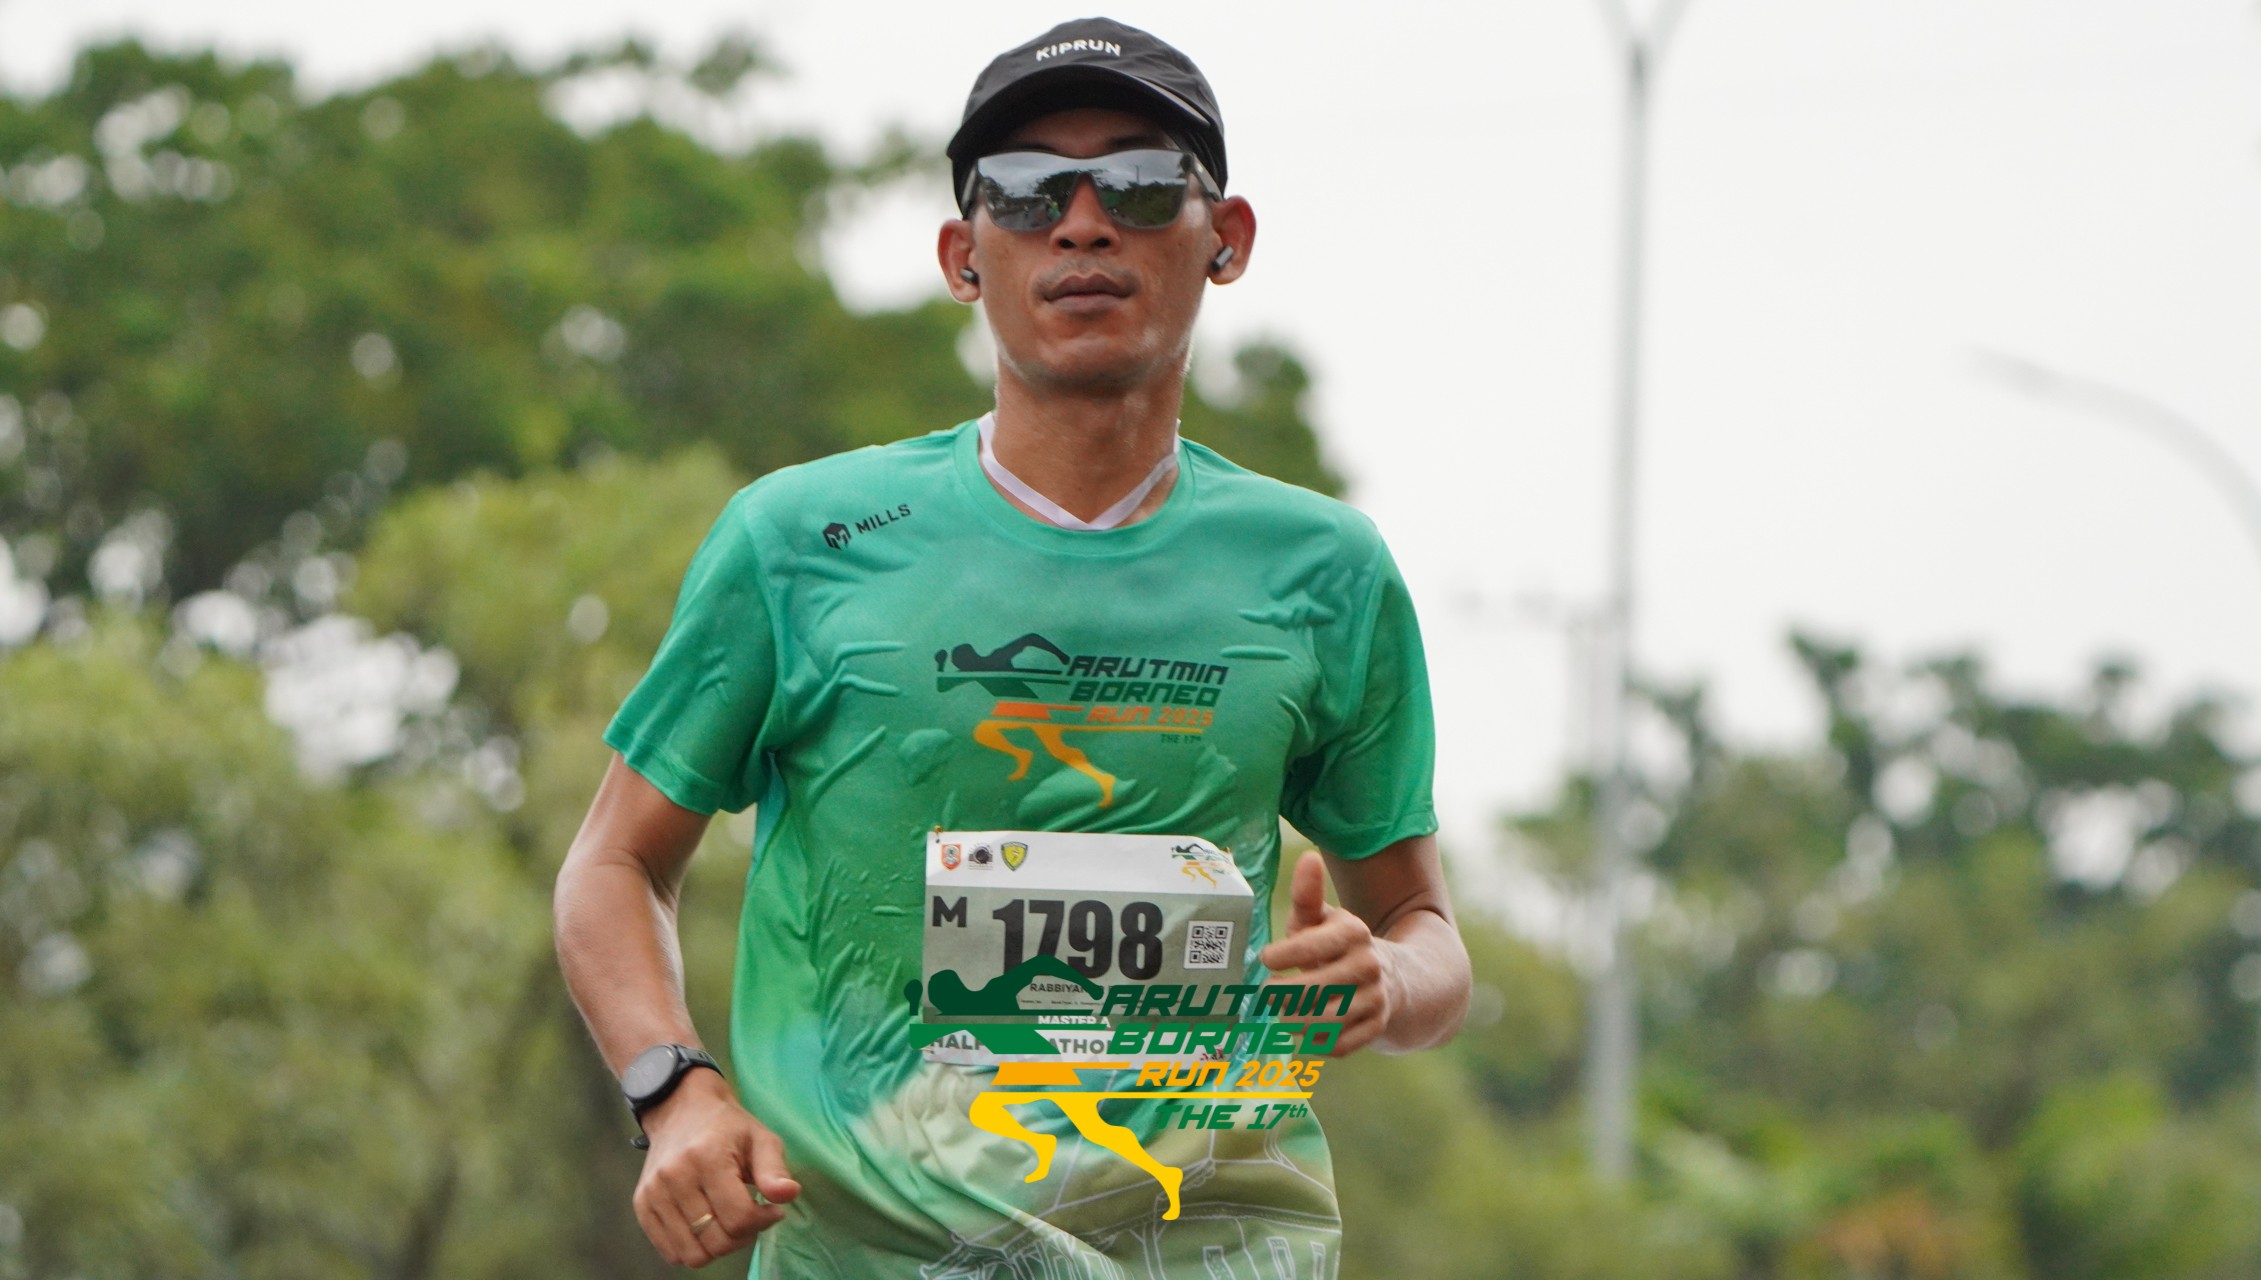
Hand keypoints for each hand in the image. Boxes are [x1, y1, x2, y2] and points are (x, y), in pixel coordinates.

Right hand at [632, 1068, 802, 1267]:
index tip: (771, 1208)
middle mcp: (674, 1178)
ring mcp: (653, 1194)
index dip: (763, 1221)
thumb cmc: (729, 1127)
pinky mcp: (642, 1205)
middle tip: (749, 1215)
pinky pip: (671, 1253)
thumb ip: (775, 1170)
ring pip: (692, 1255)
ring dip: (717, 1246)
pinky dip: (693, 1247)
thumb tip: (789, 1195)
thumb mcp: (761, 1138)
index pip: (739, 1218)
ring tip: (726, 1221)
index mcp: (707, 1158)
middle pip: (716, 1242)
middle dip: (742, 1237)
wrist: (681, 1110)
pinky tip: (706, 1224)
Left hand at [1255, 850, 1397, 1056]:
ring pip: (1325, 1020)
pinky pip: (1340, 1045)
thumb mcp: (1322, 919)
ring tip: (1281, 1013)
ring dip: (1294, 1021)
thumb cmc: (1337, 945)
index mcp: (1354, 932)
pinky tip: (1304, 1032)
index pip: (1313, 946)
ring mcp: (1376, 999)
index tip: (1266, 959)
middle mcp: (1369, 965)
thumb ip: (1307, 894)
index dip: (1282, 955)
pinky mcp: (1377, 1028)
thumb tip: (1308, 857)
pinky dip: (1316, 1043)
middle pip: (1314, 989)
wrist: (1392, 977)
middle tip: (1266, 993)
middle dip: (1282, 994)